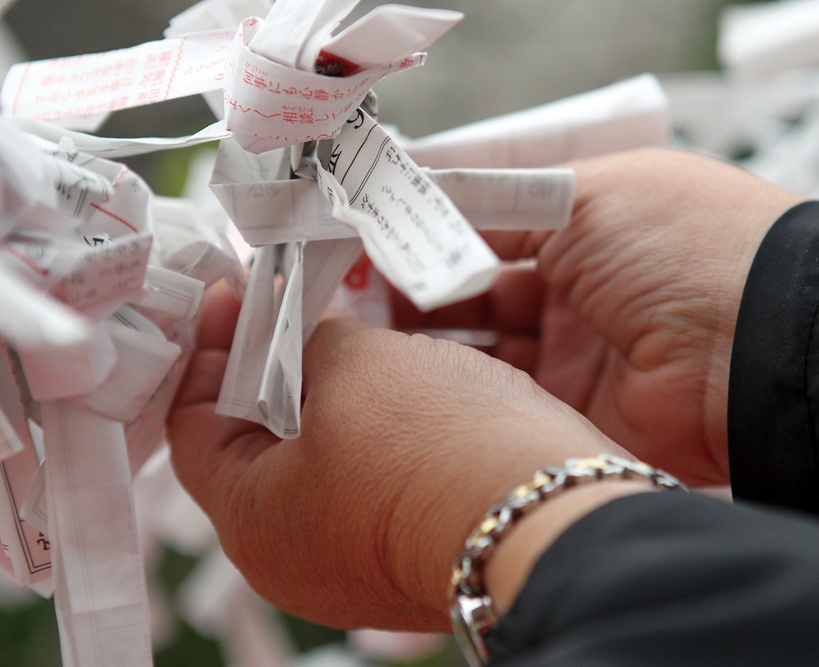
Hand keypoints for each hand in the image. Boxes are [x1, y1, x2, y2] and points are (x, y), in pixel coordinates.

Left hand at [167, 285, 622, 631]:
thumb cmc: (434, 444)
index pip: (195, 426)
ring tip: (358, 333)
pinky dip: (379, 431)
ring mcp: (360, 563)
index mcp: (254, 522)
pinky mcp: (416, 552)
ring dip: (336, 396)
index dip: (210, 348)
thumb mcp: (354, 364)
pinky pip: (377, 481)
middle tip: (296, 306)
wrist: (553, 517)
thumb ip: (311, 342)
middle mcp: (297, 558)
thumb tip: (311, 340)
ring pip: (327, 462)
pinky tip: (408, 382)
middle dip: (276, 369)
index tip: (234, 294)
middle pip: (261, 446)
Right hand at [396, 148, 802, 486]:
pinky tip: (406, 373)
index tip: (365, 241)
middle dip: (414, 290)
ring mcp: (576, 357)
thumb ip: (493, 204)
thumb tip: (419, 197)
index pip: (487, 227)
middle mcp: (579, 292)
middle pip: (476, 291)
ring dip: (424, 342)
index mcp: (587, 225)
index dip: (427, 233)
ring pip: (479, 349)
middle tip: (346, 293)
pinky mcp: (572, 415)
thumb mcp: (582, 197)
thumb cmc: (684, 243)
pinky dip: (455, 388)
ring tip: (361, 332)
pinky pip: (500, 400)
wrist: (762, 346)